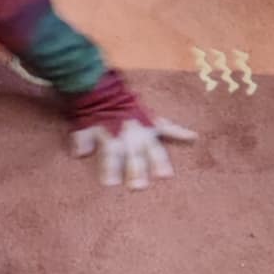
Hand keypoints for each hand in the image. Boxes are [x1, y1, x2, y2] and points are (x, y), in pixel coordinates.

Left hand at [73, 115, 197, 191]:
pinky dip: (182, 132)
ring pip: (153, 148)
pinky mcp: (152, 120)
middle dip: (136, 172)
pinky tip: (195, 137)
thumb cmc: (92, 108)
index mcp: (113, 137)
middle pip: (135, 157)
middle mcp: (130, 135)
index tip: (110, 185)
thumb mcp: (82, 124)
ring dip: (158, 162)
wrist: (102, 86)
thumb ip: (82, 139)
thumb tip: (79, 154)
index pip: (111, 157)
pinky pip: (170, 127)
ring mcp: (143, 128)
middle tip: (138, 187)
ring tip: (165, 175)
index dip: (110, 170)